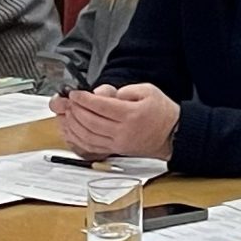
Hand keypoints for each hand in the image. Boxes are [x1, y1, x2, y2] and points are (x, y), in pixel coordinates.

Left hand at [52, 83, 180, 161]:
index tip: (75, 94)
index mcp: (131, 114)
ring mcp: (118, 143)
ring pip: (87, 136)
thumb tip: (105, 94)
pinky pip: (91, 146)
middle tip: (69, 102)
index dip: (83, 99)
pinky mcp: (116, 150)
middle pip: (90, 121)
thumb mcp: (148, 91)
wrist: (173, 135)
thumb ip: (125, 90)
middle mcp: (123, 131)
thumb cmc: (162, 113)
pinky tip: (72, 130)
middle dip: (76, 110)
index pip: (100, 106)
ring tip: (68, 114)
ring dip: (73, 125)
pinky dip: (77, 138)